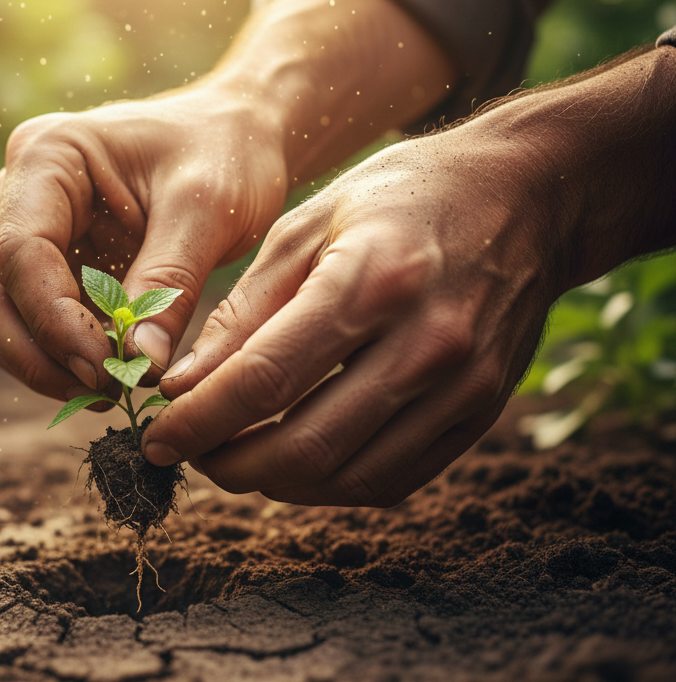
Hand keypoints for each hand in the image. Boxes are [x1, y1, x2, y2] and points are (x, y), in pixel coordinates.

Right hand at [0, 84, 287, 401]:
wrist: (237, 136)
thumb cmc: (224, 152)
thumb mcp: (207, 210)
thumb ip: (169, 284)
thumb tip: (138, 367)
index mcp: (48, 155)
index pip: (20, 251)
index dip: (54, 320)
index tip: (105, 368)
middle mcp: (20, 191)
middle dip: (37, 353)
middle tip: (101, 393)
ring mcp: (28, 228)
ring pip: (0, 315)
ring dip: (43, 363)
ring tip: (108, 392)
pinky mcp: (50, 263)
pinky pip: (32, 321)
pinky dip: (60, 356)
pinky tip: (110, 375)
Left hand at [142, 105, 567, 505]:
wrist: (526, 197)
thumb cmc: (400, 198)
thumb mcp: (308, 226)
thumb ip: (243, 312)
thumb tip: (181, 387)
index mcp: (370, 281)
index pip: (263, 381)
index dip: (198, 422)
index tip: (155, 438)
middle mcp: (426, 343)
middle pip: (305, 446)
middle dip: (228, 465)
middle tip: (189, 453)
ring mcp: (464, 387)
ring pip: (348, 479)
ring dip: (275, 484)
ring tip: (235, 456)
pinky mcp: (482, 412)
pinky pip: (393, 479)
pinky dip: (331, 484)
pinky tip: (296, 461)